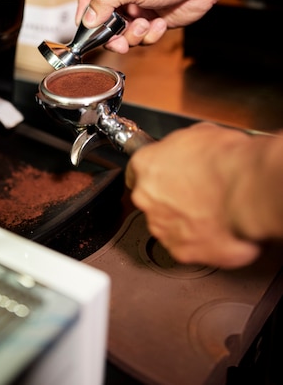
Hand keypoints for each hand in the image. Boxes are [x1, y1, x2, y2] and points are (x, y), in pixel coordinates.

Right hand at [75, 0, 221, 52]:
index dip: (83, 9)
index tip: (86, 26)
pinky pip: (142, 38)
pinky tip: (160, 23)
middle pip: (102, 20)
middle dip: (111, 34)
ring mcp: (138, 9)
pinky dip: (150, 35)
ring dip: (133, 35)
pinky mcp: (152, 22)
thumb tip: (87, 19)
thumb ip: (105, 0)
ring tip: (145, 25)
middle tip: (118, 40)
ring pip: (122, 33)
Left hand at [124, 122, 260, 268]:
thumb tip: (190, 151)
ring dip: (185, 220)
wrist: (246, 191)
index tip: (169, 175)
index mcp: (146, 165)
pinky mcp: (180, 251)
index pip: (137, 172)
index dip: (156, 174)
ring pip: (168, 225)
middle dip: (171, 198)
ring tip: (212, 211)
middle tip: (198, 192)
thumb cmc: (226, 160)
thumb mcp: (200, 133)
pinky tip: (217, 228)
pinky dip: (200, 241)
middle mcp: (147, 198)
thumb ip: (183, 148)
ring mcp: (161, 226)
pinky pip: (187, 246)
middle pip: (152, 200)